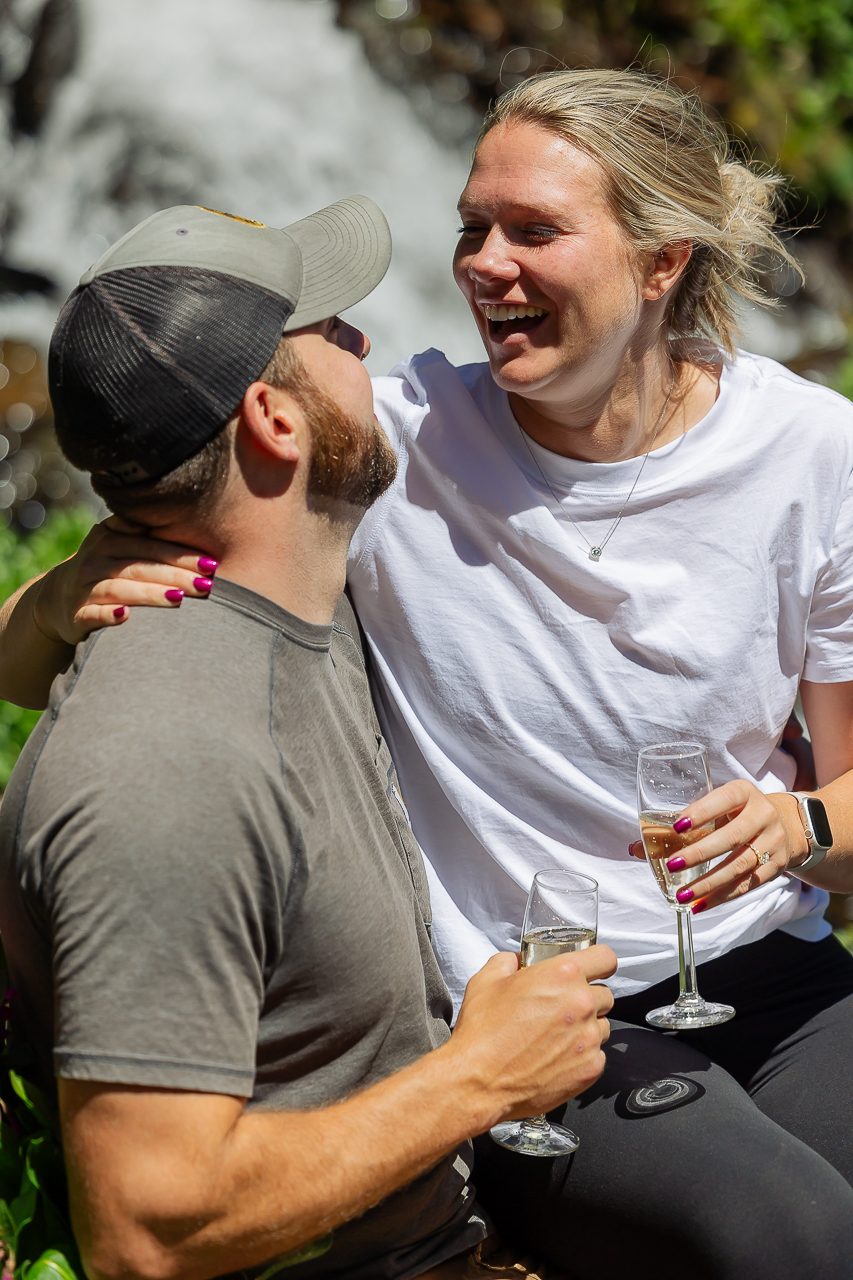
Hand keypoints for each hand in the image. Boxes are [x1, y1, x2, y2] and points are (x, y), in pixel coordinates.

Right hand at [31, 517, 217, 645]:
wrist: (58, 597)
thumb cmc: (106, 568)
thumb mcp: (117, 542)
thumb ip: (142, 531)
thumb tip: (180, 513)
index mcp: (109, 539)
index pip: (150, 546)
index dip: (181, 555)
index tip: (212, 564)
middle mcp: (95, 560)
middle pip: (140, 567)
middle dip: (175, 576)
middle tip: (206, 585)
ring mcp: (83, 588)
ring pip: (119, 589)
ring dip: (150, 594)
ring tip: (179, 599)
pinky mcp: (75, 615)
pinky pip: (92, 614)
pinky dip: (108, 616)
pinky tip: (126, 616)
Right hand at [447, 944, 615, 1126]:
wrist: (478, 1081)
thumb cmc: (482, 1032)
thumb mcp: (486, 980)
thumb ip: (508, 962)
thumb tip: (516, 961)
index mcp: (562, 975)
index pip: (605, 958)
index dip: (599, 962)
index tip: (595, 969)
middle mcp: (582, 1004)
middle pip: (604, 994)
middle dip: (586, 998)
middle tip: (561, 1008)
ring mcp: (589, 1038)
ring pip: (603, 1025)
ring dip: (586, 1027)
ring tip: (556, 1036)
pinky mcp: (590, 1068)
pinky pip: (597, 1055)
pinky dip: (581, 1055)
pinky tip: (556, 1057)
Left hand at [629, 781, 808, 912]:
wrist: (787, 825)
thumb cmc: (736, 814)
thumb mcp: (716, 808)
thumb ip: (678, 826)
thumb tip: (634, 847)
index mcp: (743, 792)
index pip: (724, 799)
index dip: (701, 812)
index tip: (677, 826)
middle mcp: (763, 815)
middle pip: (732, 837)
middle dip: (699, 853)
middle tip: (672, 865)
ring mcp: (773, 842)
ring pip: (739, 866)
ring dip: (708, 883)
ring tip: (682, 895)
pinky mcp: (777, 866)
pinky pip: (747, 885)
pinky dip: (721, 897)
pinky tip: (699, 905)